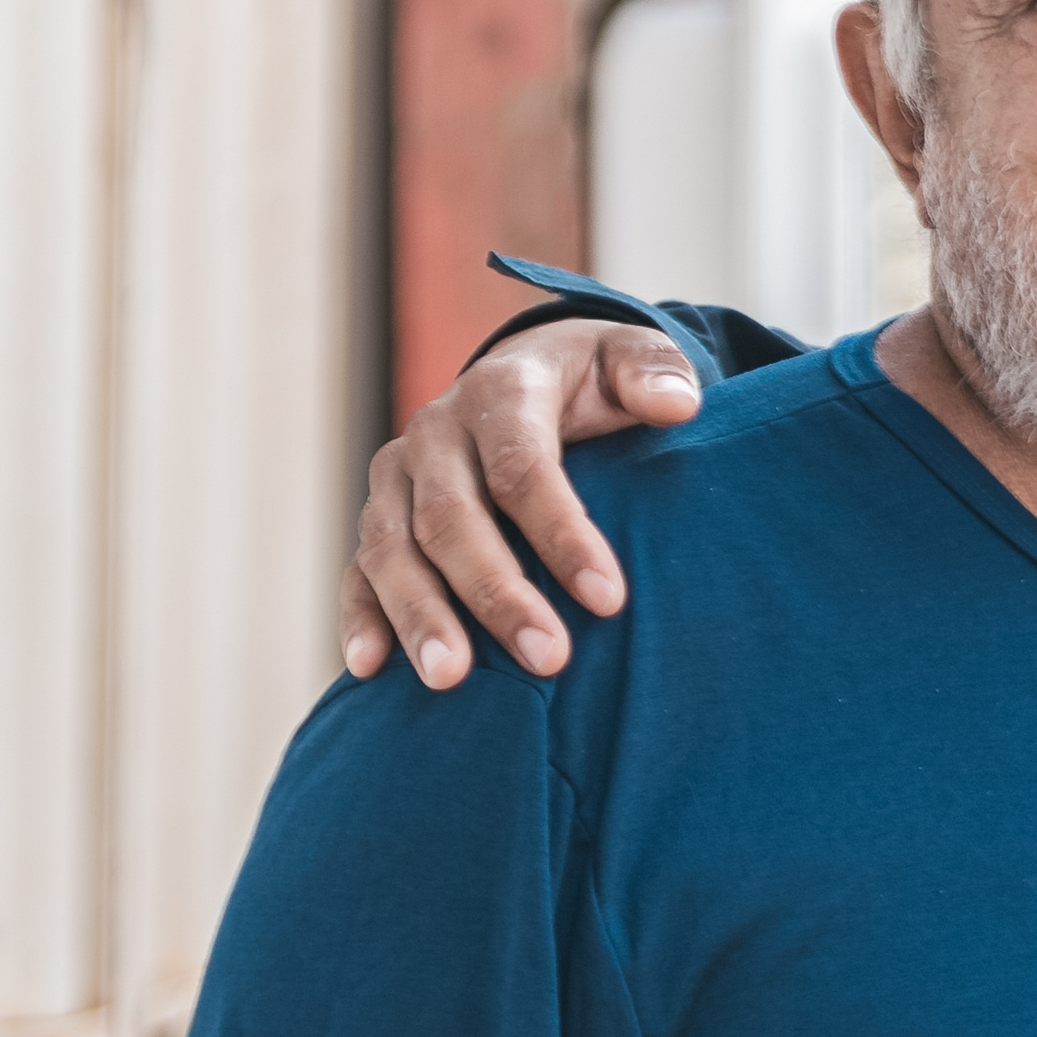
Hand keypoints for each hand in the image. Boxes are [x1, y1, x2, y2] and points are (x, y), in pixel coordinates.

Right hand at [339, 322, 704, 687]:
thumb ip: (653, 372)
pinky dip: (360, 617)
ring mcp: (396, 479)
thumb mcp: (629, 357)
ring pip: (392, 549)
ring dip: (420, 616)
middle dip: (496, 593)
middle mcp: (435, 434)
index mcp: (500, 392)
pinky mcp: (378, 518)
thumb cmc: (592, 381)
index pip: (522, 467)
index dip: (562, 533)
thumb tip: (678, 404)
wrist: (528, 372)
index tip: (608, 599)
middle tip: (548, 658)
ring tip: (451, 679)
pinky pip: (358, 570)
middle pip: (451, 518)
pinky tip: (367, 669)